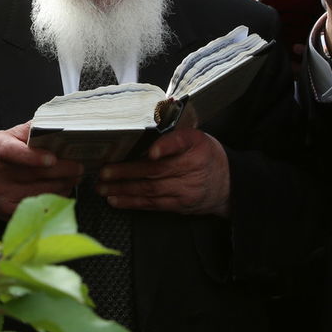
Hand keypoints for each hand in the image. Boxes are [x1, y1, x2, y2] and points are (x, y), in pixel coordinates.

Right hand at [0, 123, 82, 219]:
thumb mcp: (7, 137)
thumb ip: (29, 130)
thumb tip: (56, 123)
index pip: (11, 151)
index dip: (32, 156)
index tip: (52, 158)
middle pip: (34, 174)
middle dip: (63, 170)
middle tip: (80, 166)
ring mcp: (1, 195)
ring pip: (42, 191)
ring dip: (64, 183)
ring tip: (75, 175)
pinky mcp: (9, 212)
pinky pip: (41, 204)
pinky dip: (57, 195)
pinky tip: (63, 187)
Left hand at [96, 128, 230, 216]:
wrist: (228, 184)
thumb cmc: (207, 155)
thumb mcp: (197, 137)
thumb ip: (174, 134)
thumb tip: (148, 126)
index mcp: (196, 146)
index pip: (180, 143)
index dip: (166, 147)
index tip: (152, 151)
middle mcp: (191, 168)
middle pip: (156, 171)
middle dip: (126, 172)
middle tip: (104, 172)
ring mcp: (185, 190)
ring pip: (150, 190)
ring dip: (123, 189)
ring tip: (103, 187)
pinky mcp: (179, 205)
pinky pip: (152, 204)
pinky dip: (132, 202)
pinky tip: (116, 200)